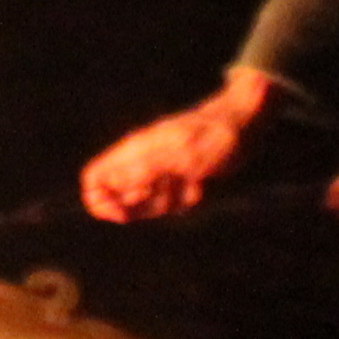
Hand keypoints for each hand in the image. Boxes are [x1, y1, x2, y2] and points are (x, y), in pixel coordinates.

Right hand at [82, 67, 278, 220]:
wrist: (243, 126)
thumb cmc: (212, 137)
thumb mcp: (180, 156)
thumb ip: (144, 171)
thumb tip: (109, 185)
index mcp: (134, 152)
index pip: (94, 179)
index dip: (100, 201)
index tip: (122, 212)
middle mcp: (142, 163)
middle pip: (121, 200)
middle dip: (143, 207)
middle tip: (172, 190)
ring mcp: (161, 173)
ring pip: (149, 206)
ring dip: (170, 203)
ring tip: (192, 182)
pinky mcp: (179, 181)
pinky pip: (174, 205)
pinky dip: (187, 200)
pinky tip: (202, 184)